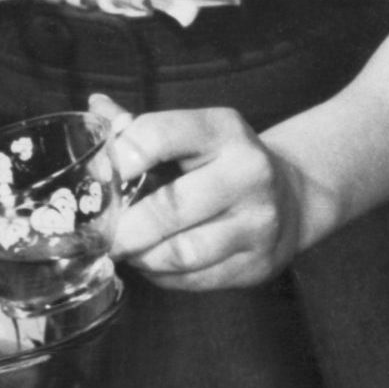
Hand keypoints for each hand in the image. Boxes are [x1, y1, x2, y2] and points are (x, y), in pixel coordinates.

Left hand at [92, 92, 312, 291]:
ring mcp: (258, 222)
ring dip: (141, 256)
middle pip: (168, 207)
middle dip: (123, 227)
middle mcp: (248, 173)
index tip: (98, 178)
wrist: (292, 198)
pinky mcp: (258, 264)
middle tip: (98, 234)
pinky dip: (163, 276)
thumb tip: (96, 108)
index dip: (118, 158)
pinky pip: (195, 280)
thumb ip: (141, 127)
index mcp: (222, 130)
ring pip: (181, 252)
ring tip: (125, 249)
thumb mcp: (191, 133)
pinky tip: (153, 263)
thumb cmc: (222, 162)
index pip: (157, 136)